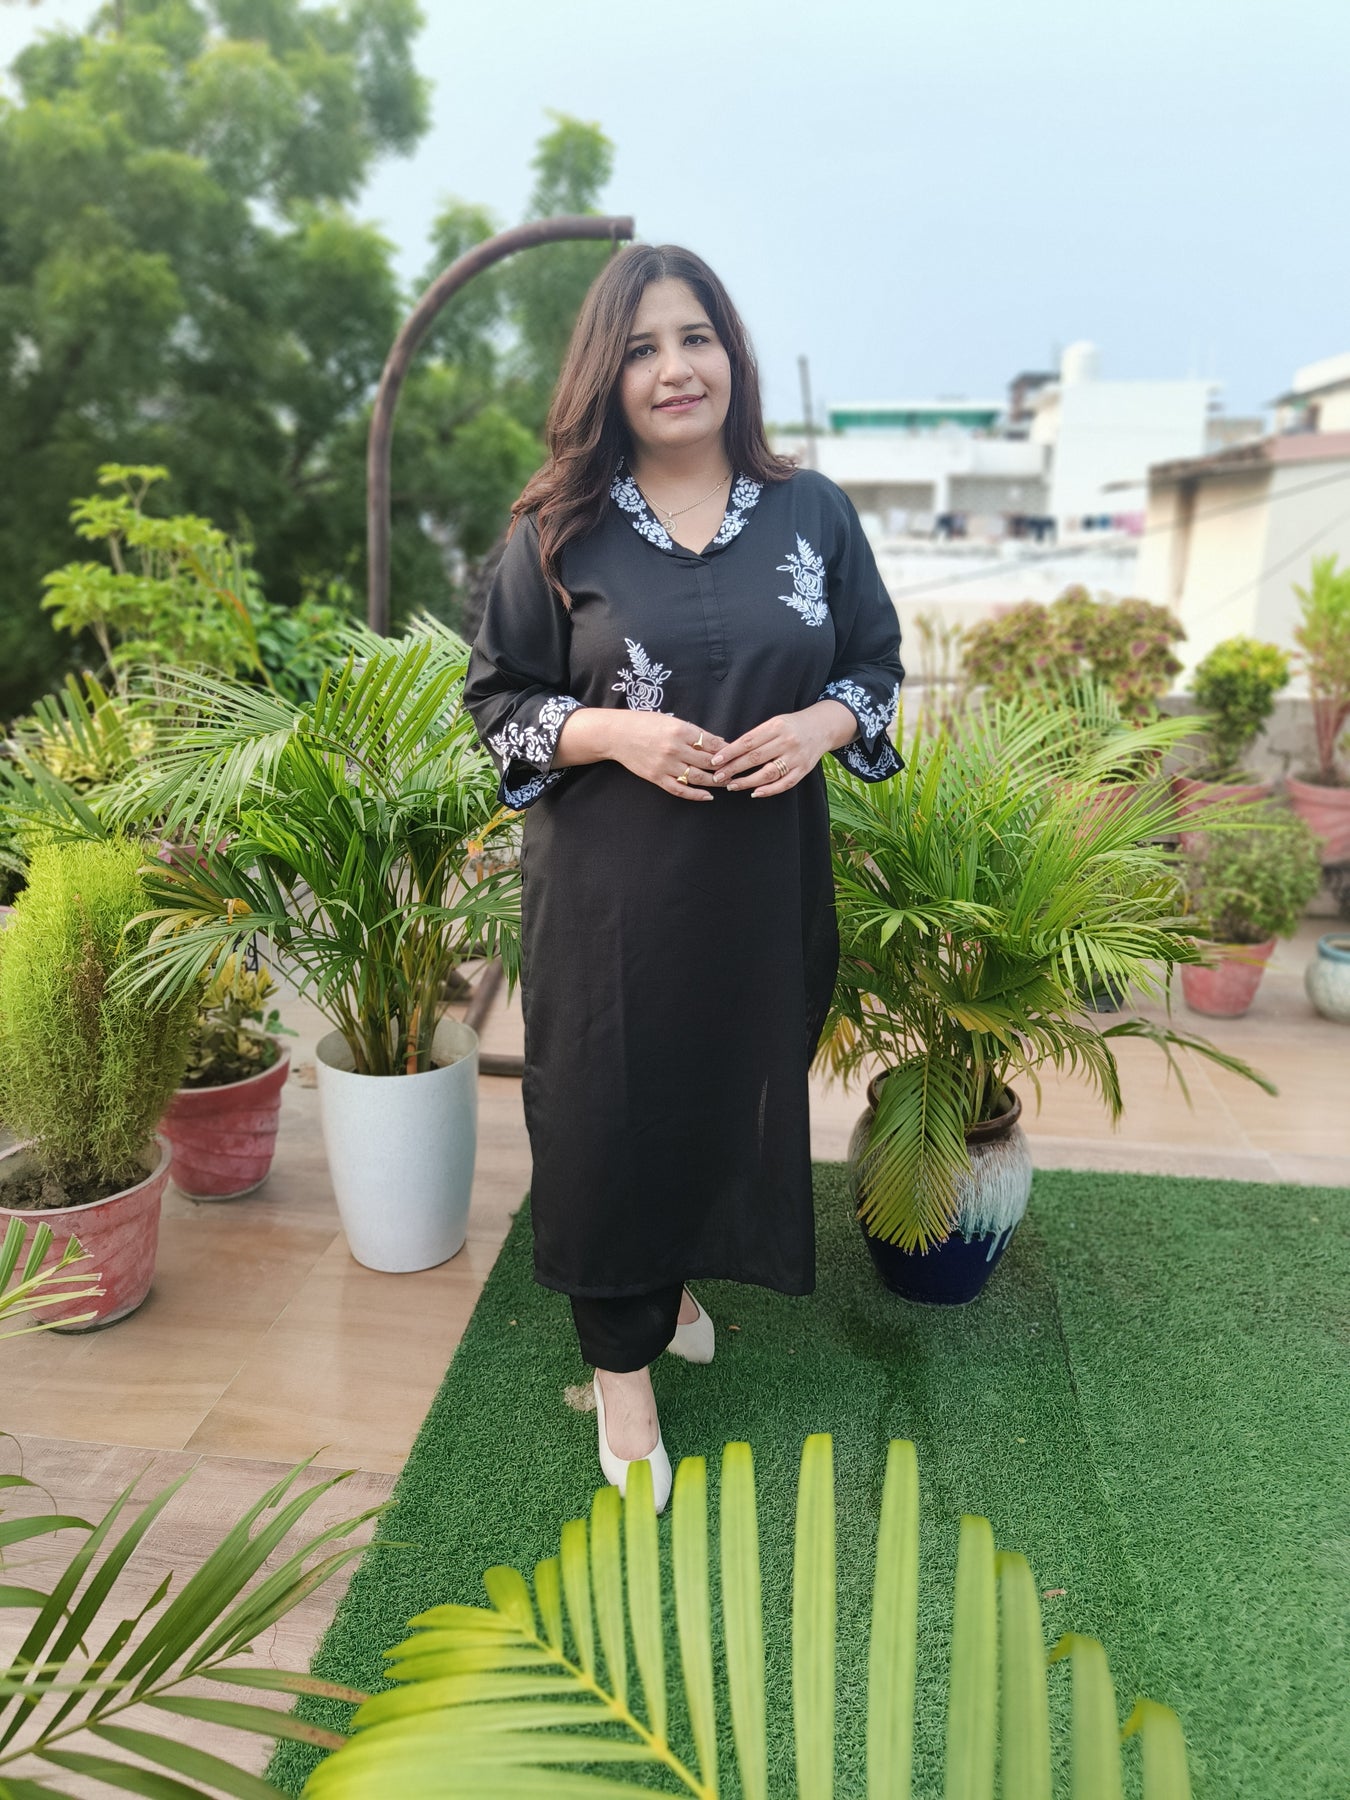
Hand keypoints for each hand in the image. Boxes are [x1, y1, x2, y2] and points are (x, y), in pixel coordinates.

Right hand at [604, 711, 726, 801]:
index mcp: (680, 730)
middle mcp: (674, 749)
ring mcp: (665, 765)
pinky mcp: (657, 777)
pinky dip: (695, 794)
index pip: (711, 743)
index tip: (737, 754)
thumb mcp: (671, 721)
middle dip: (725, 768)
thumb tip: (718, 741)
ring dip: (715, 782)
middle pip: (708, 762)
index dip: (727, 750)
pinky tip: (708, 796)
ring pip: (697, 777)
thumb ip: (694, 732)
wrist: (616, 734)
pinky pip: (680, 789)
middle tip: (737, 771)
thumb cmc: (644, 723)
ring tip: (727, 783)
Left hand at [709, 700, 855, 796]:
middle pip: (755, 758)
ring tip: (732, 785)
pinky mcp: (803, 770)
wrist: (822, 727)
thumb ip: (756, 736)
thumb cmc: (791, 725)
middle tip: (718, 777)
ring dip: (747, 782)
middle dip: (733, 769)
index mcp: (777, 727)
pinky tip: (754, 793)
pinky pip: (784, 784)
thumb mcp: (774, 722)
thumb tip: (730, 752)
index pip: (748, 742)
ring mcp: (797, 757)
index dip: (730, 752)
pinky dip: (768, 790)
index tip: (716, 761)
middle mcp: (787, 742)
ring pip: (768, 773)